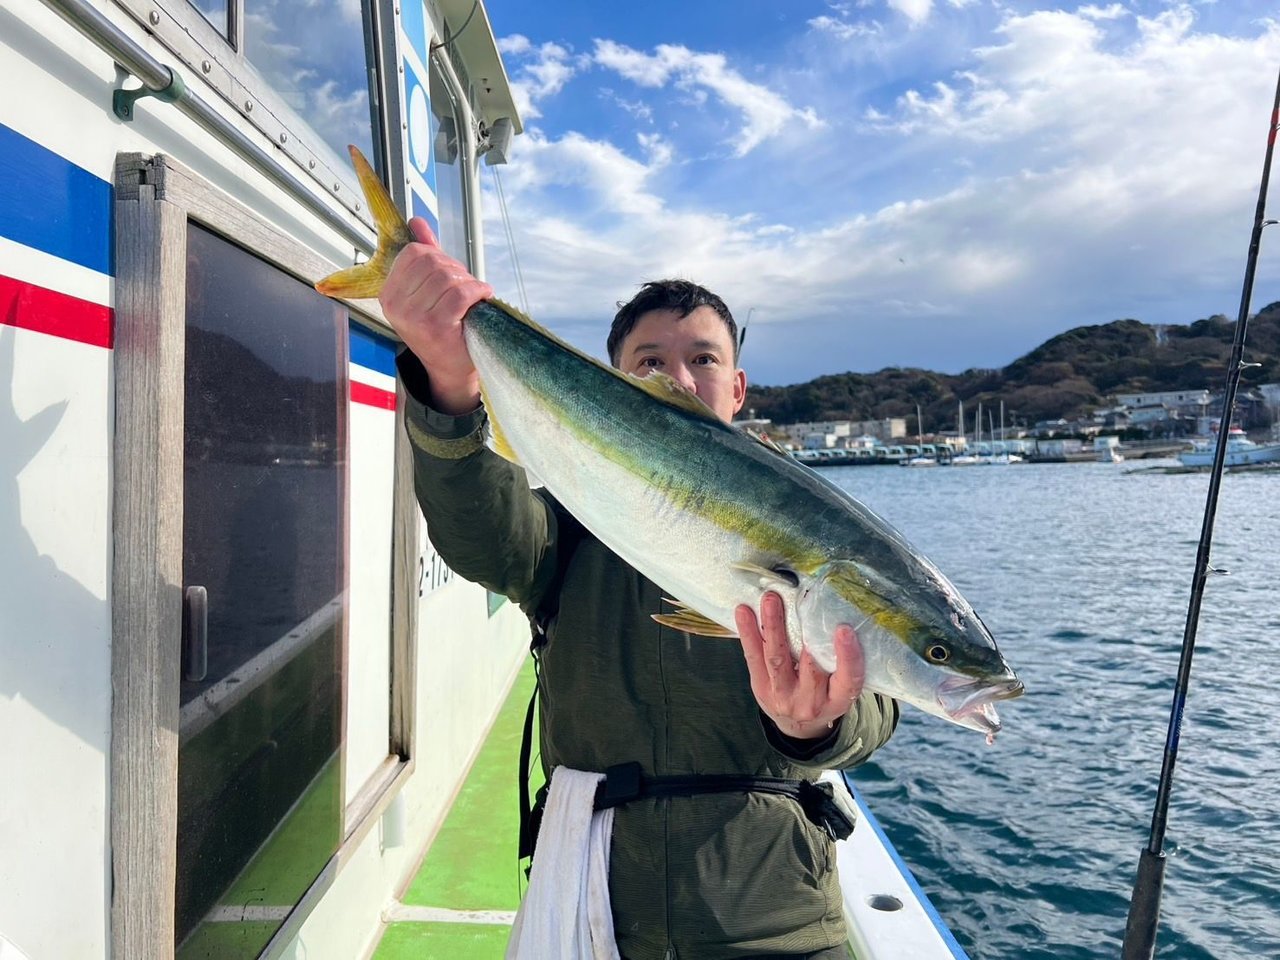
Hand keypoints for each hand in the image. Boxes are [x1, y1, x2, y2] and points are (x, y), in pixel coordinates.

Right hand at [379, 218, 492, 413]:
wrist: (451, 368)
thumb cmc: (442, 327)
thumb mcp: (427, 290)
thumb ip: (423, 256)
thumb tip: (416, 222)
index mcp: (388, 294)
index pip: (413, 253)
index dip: (438, 256)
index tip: (449, 273)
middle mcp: (396, 306)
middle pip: (432, 262)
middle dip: (456, 269)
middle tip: (466, 285)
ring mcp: (414, 318)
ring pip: (447, 277)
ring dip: (468, 282)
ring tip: (472, 296)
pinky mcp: (436, 327)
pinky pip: (461, 293)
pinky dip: (478, 291)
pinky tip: (482, 298)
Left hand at [735, 591, 864, 741]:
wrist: (798, 725)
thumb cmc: (824, 695)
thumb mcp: (840, 689)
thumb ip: (840, 663)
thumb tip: (838, 615)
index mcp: (838, 700)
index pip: (849, 679)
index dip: (848, 656)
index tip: (844, 629)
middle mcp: (810, 701)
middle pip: (809, 666)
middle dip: (806, 634)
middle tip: (805, 603)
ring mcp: (783, 696)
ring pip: (777, 659)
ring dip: (773, 626)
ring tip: (771, 600)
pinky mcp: (760, 688)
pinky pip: (753, 658)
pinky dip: (748, 633)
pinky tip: (743, 612)